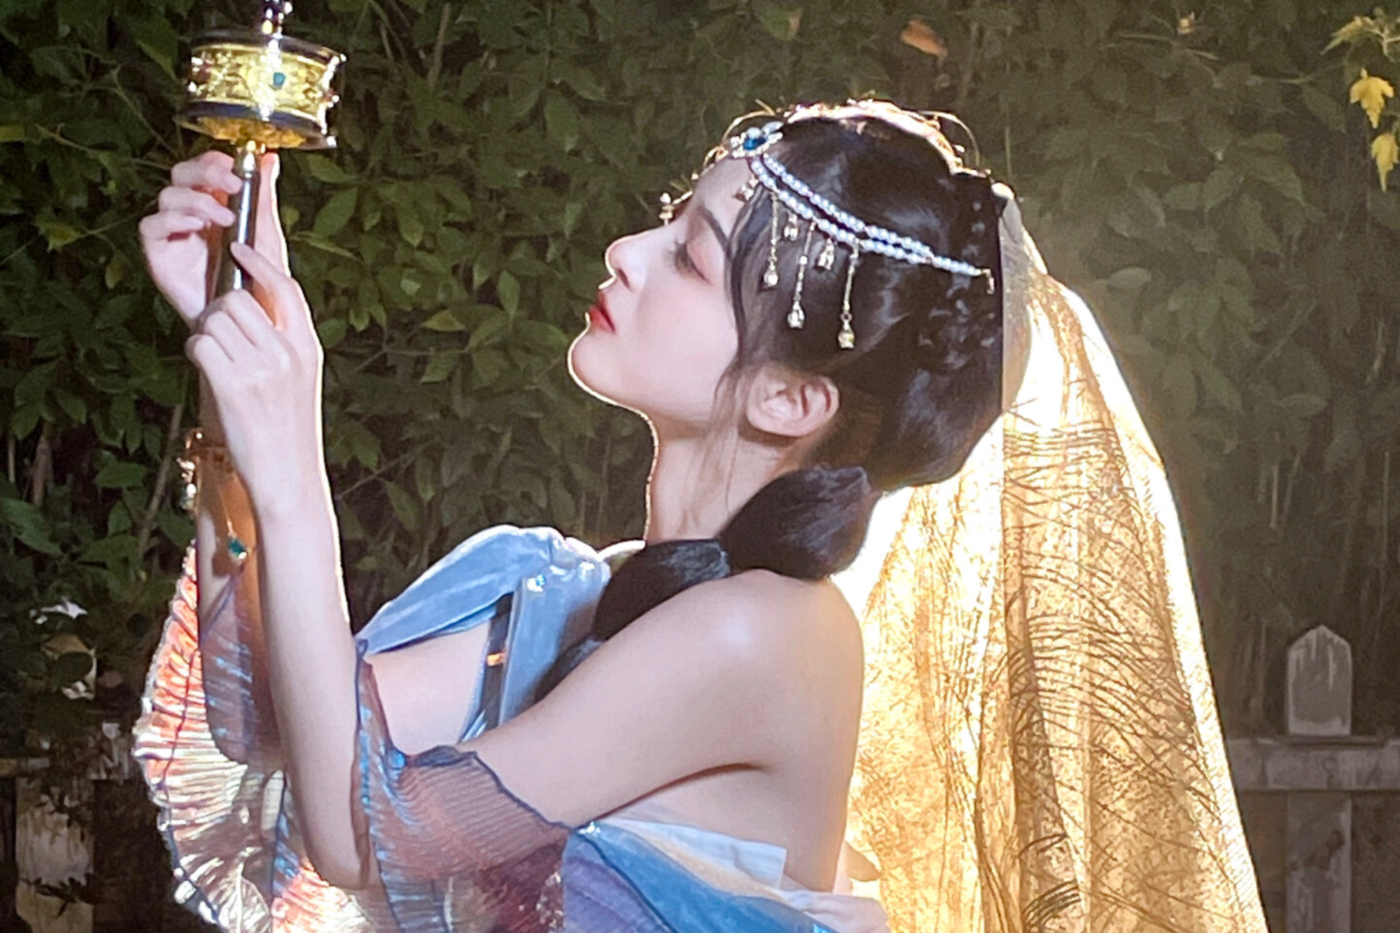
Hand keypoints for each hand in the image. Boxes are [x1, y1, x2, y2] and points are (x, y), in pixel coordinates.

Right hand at [140, 150, 289, 328]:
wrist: (246, 324)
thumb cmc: (254, 282)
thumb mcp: (265, 235)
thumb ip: (263, 197)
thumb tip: (270, 158)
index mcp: (216, 205)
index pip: (204, 168)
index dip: (215, 160)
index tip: (235, 163)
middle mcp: (191, 214)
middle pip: (181, 174)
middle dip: (204, 171)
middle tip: (232, 184)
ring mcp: (174, 233)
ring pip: (168, 195)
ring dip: (197, 198)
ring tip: (224, 218)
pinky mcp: (159, 254)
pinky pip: (151, 225)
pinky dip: (173, 218)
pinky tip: (196, 225)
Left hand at [184, 242, 324, 509]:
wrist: (288, 475)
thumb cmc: (288, 428)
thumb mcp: (300, 378)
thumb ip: (284, 341)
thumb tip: (253, 306)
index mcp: (306, 347)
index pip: (285, 287)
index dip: (259, 263)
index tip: (239, 248)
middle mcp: (286, 353)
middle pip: (238, 301)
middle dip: (220, 312)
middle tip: (219, 334)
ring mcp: (260, 369)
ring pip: (214, 321)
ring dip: (206, 335)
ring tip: (215, 360)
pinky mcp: (233, 386)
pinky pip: (200, 345)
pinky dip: (195, 353)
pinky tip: (206, 371)